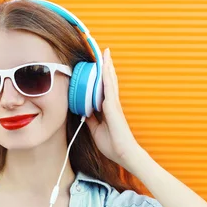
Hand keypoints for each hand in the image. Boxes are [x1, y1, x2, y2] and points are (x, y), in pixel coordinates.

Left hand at [85, 48, 143, 170]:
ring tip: (106, 54)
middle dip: (106, 66)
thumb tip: (83, 110)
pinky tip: (105, 69)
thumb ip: (90, 118)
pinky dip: (107, 78)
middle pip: (109, 81)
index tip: (100, 64)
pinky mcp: (114, 108)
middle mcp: (112, 103)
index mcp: (108, 108)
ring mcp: (114, 104)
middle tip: (104, 52)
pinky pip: (109, 90)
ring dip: (108, 67)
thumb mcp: (95, 129)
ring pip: (110, 81)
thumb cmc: (113, 143)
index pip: (104, 88)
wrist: (123, 153)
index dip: (102, 76)